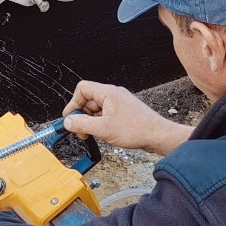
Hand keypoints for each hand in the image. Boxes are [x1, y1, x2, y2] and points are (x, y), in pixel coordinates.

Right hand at [63, 80, 192, 154]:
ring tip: (94, 134)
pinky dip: (101, 123)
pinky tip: (104, 133)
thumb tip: (68, 122)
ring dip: (91, 121)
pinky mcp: (124, 111)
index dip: (73, 103)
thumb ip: (82, 124)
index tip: (70, 118)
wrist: (157, 135)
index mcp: (108, 93)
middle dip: (82, 115)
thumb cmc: (137, 130)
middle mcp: (114, 94)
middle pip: (88, 99)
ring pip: (97, 108)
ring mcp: (119, 102)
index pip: (83, 89)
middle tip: (81, 130)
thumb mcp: (103, 129)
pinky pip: (106, 114)